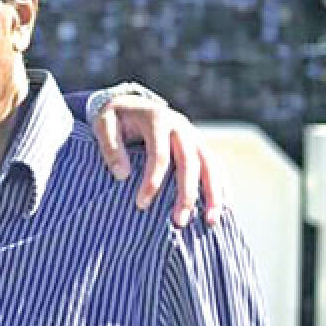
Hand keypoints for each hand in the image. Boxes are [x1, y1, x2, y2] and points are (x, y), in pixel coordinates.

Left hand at [92, 94, 224, 227]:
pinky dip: (221, 186)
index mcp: (157, 119)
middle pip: (190, 162)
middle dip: (187, 194)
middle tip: (179, 222)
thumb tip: (122, 176)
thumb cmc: (114, 117)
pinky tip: (222, 209)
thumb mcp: (103, 124)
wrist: (131, 103)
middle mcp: (181, 126)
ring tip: (210, 222)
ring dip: (213, 194)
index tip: (141, 204)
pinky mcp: (199, 145)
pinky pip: (216, 166)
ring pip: (210, 165)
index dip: (152, 181)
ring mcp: (194, 136)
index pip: (159, 155)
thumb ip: (110, 147)